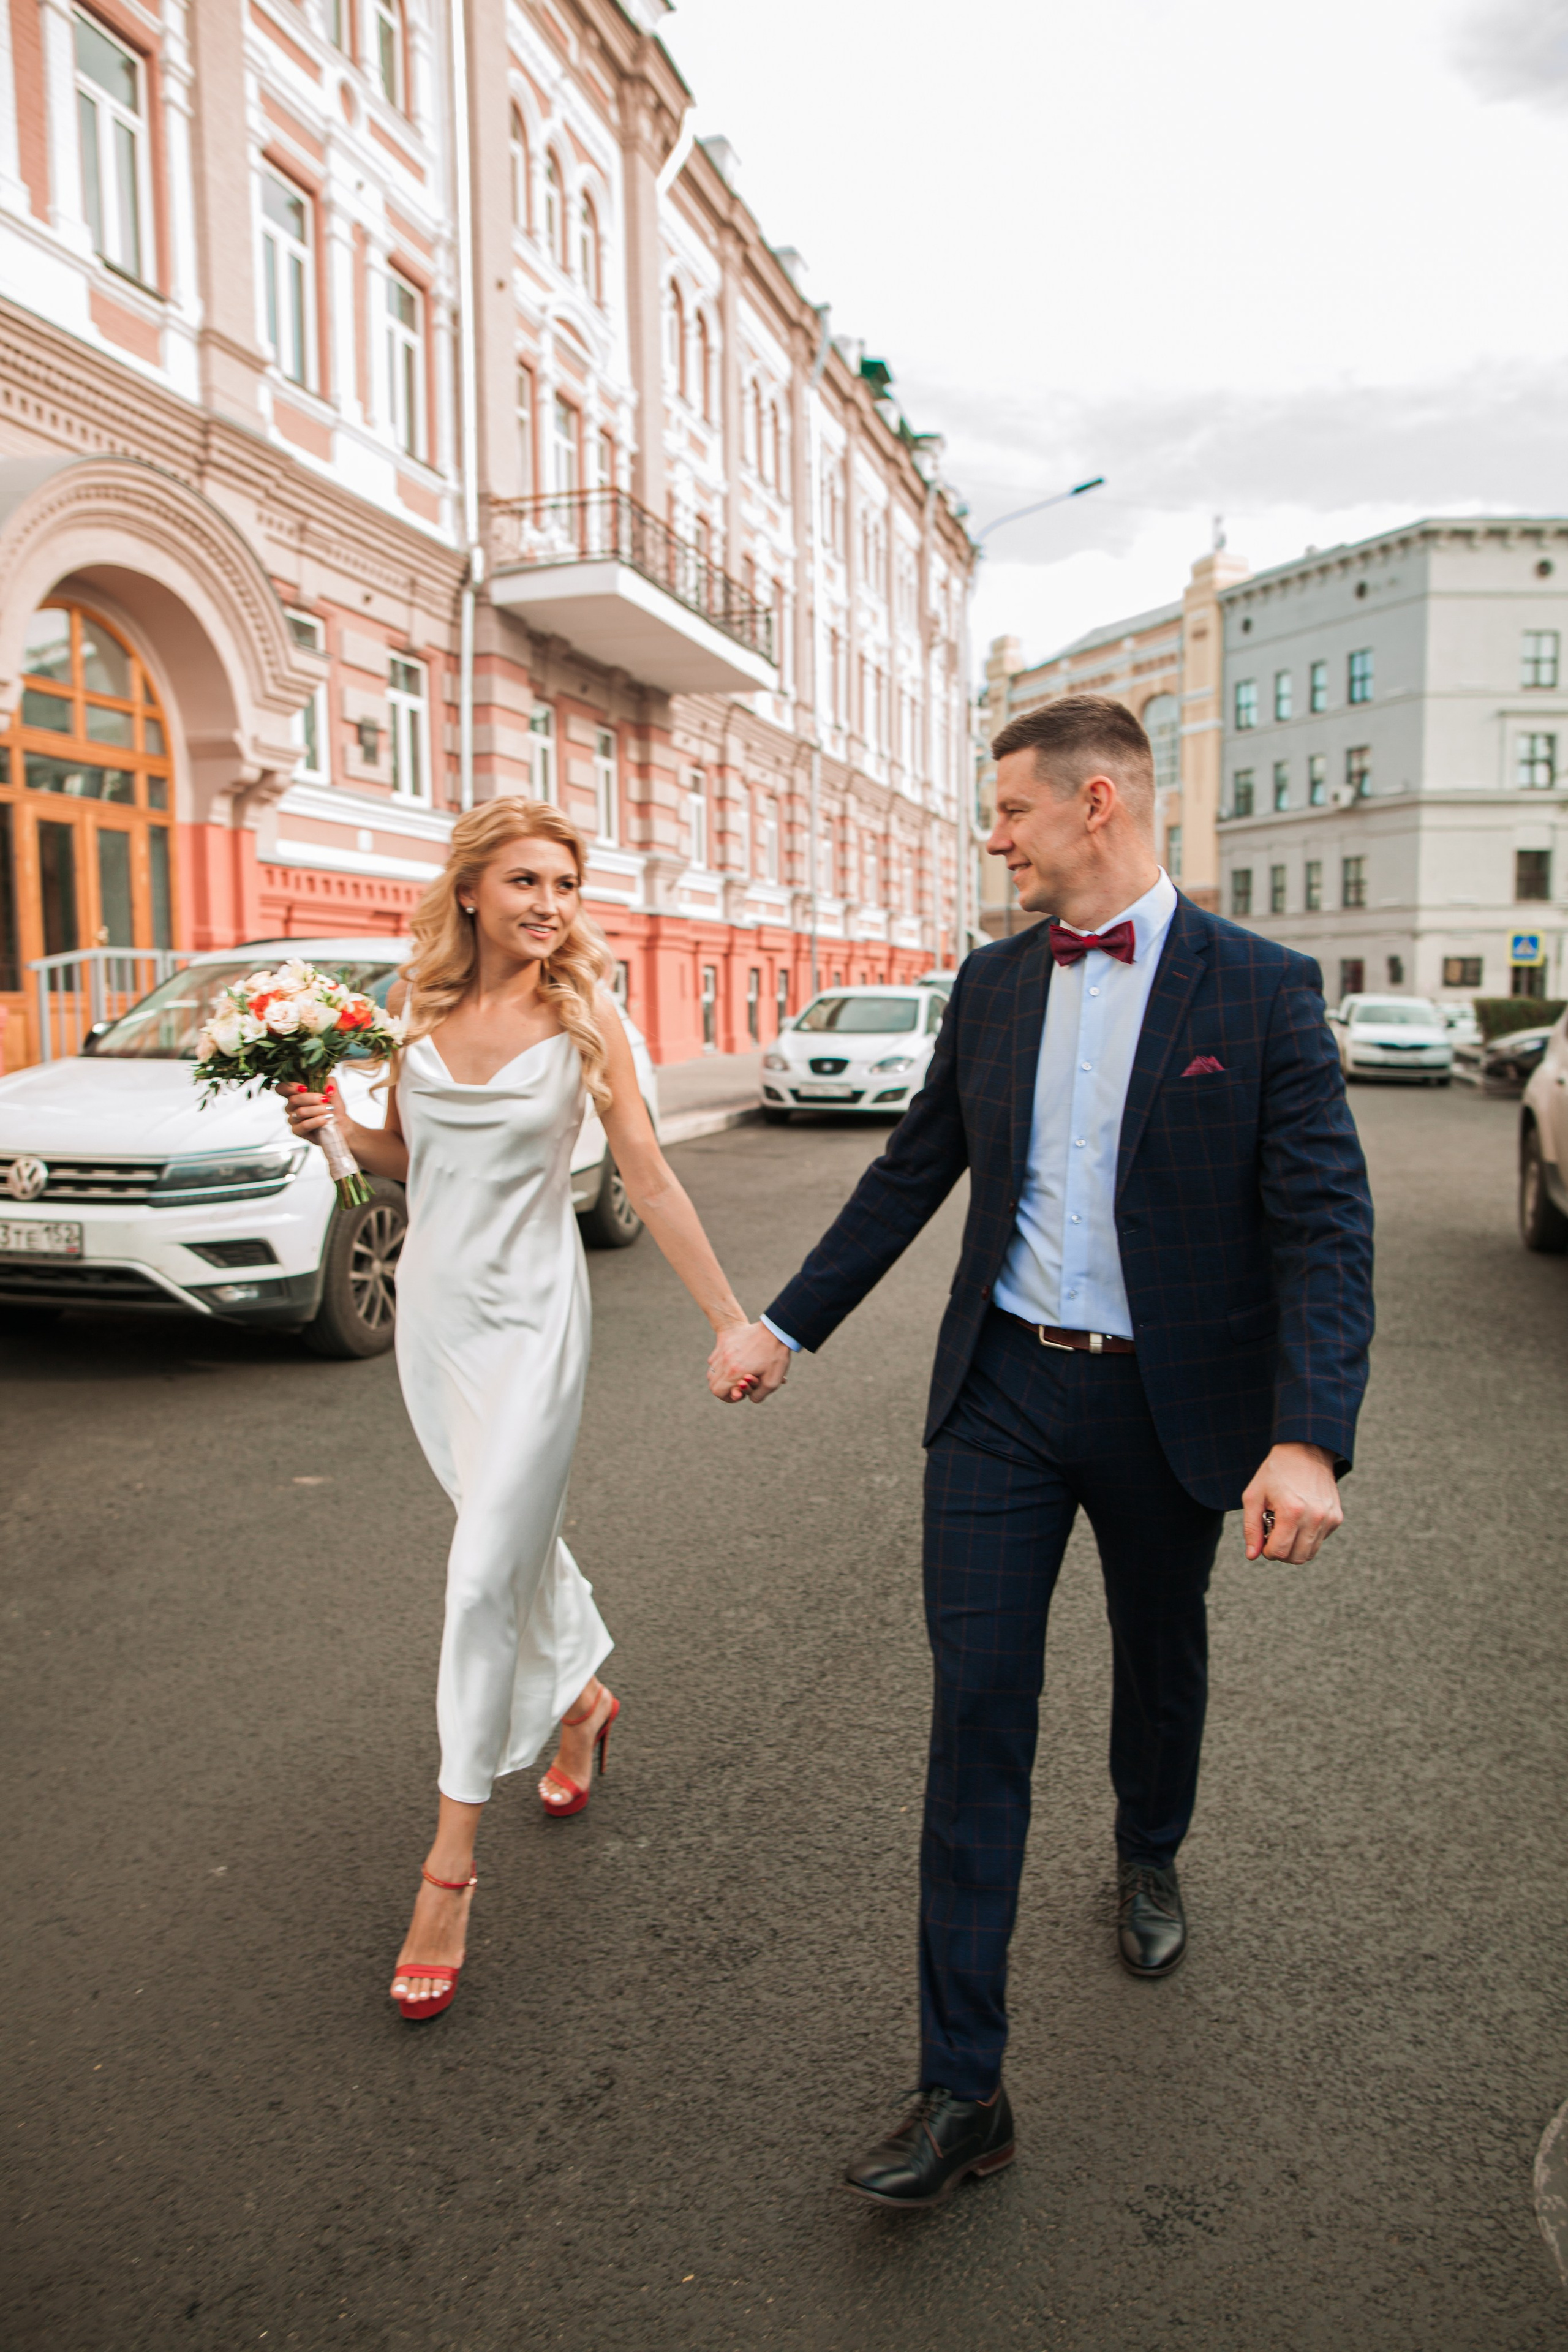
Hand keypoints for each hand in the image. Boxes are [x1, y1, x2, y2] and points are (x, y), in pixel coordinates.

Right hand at [280, 1080, 338, 1142]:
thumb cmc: (333, 1109)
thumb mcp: (334, 1093)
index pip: (282, 1088)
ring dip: (317, 1110)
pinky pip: (304, 1125)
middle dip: (312, 1098)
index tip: (304, 1088)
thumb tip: (327, 1086)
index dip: (289, 1087)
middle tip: (326, 1100)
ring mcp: (293, 1119)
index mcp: (296, 1094)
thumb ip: (330, 1084)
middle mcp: (292, 1106)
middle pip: (293, 1099)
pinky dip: (317, 1121)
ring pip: (300, 1112)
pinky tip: (326, 1119)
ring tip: (329, 1110)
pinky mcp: (297, 1131)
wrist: (340, 1126)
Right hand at [708, 1320, 790, 1403]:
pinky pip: (714, 1359)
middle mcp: (725, 1361)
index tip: (740, 1393)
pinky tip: (734, 1363)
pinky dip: (721, 1366)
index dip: (728, 1397)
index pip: (718, 1392)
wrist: (776, 1329)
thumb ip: (758, 1396)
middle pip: (713, 1383)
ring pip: (712, 1371)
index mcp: (735, 1372)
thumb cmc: (776, 1355)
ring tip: (736, 1375)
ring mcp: (722, 1351)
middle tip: (738, 1386)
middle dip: (724, 1388)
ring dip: (722, 1377)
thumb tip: (748, 1397)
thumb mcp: (772, 1382)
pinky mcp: (724, 1343)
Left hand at [1241, 1442, 1342, 1562]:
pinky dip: (1307, 1537)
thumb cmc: (1275, 1473)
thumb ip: (1251, 1529)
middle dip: (1281, 1551)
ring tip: (1286, 1525)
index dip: (1267, 1550)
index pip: (1279, 1552)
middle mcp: (1315, 1517)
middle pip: (1296, 1558)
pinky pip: (1319, 1541)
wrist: (1304, 1451)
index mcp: (1292, 1511)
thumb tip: (1252, 1555)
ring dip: (1294, 1546)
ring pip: (1310, 1553)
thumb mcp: (1253, 1497)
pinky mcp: (1336, 1518)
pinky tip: (1299, 1519)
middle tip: (1274, 1532)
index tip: (1264, 1537)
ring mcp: (1328, 1518)